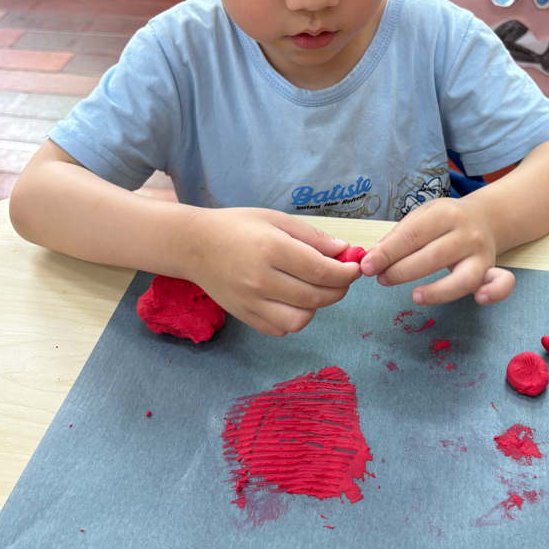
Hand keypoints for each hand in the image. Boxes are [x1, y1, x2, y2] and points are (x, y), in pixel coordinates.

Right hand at [186, 208, 360, 336]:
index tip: (355, 268)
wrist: (194, 245)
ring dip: (317, 307)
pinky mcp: (244, 316)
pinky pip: (280, 329)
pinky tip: (293, 300)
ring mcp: (251, 301)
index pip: (320, 270)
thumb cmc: (237, 226)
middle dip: (339, 289)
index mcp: (271, 249)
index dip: (345, 273)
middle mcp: (261, 279)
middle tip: (342, 278)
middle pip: (315, 297)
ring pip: (301, 319)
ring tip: (315, 289)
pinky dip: (295, 318)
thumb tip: (344, 251)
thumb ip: (312, 236)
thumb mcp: (275, 219)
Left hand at [360, 196, 514, 305]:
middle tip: (382, 279)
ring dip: (438, 291)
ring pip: (463, 277)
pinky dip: (495, 292)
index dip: (386, 253)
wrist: (485, 216)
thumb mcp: (421, 217)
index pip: (411, 236)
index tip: (366, 267)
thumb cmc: (444, 221)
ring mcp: (481, 253)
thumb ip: (399, 236)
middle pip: (432, 256)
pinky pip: (501, 283)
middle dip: (402, 271)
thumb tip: (373, 259)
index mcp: (444, 214)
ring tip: (414, 296)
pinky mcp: (492, 269)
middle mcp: (466, 233)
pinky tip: (479, 300)